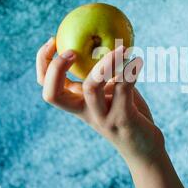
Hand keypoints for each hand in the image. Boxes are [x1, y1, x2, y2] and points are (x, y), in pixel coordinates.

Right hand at [36, 37, 164, 165]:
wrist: (145, 148)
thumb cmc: (127, 113)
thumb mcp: (109, 92)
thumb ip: (102, 74)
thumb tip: (103, 39)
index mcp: (77, 103)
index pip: (46, 86)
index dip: (42, 63)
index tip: (53, 40)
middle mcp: (85, 112)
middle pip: (53, 94)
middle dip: (56, 69)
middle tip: (72, 51)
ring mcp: (102, 117)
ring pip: (91, 88)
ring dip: (105, 63)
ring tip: (121, 49)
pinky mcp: (123, 119)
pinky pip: (123, 89)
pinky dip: (130, 72)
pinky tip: (138, 60)